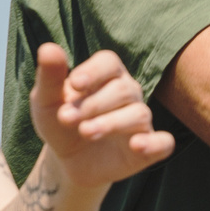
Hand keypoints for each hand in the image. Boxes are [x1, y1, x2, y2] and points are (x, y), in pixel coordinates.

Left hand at [27, 45, 175, 191]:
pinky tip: (137, 145)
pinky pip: (163, 143)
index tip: (74, 84)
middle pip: (123, 90)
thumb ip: (48, 77)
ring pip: (139, 114)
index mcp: (106, 76)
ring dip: (111, 123)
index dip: (94, 71)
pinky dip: (154, 143)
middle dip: (94, 104)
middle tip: (66, 118)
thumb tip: (48, 49)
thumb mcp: (46, 101)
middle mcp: (128, 93)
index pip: (109, 63)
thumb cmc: (58, 124)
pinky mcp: (148, 148)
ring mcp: (140, 121)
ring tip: (86, 132)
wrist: (67, 162)